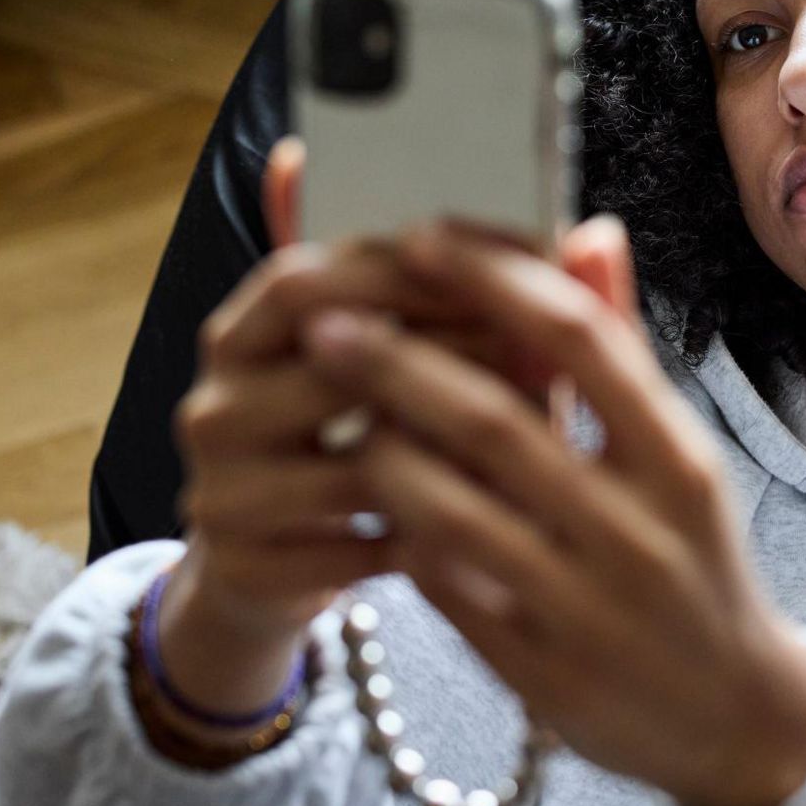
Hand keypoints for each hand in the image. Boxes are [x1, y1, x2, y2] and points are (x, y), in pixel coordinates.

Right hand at [160, 136, 550, 723]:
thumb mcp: (394, 364)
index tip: (504, 273)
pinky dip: (431, 539)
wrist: (283, 566)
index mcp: (242, 333)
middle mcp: (214, 405)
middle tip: (544, 362)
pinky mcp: (245, 571)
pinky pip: (355, 552)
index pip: (304, 278)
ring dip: (455, 457)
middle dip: (447, 359)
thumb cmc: (363, 441)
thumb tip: (591, 234)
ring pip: (354, 466)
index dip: (402, 273)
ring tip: (541, 447)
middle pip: (330, 366)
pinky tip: (494, 530)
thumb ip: (459, 296)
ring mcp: (219, 493)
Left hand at [296, 215, 805, 805]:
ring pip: (450, 511)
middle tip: (325, 321)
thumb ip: (624, 349)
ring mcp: (586, 608)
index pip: (580, 339)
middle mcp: (639, 530)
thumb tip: (588, 232)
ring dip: (383, 452)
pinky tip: (376, 501)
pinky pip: (442, 588)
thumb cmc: (694, 558)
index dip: (491, 278)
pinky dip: (401, 534)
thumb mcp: (681, 455)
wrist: (735, 714)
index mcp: (679, 459)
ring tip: (344, 415)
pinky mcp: (539, 672)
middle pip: (496, 421)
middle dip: (397, 362)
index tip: (419, 237)